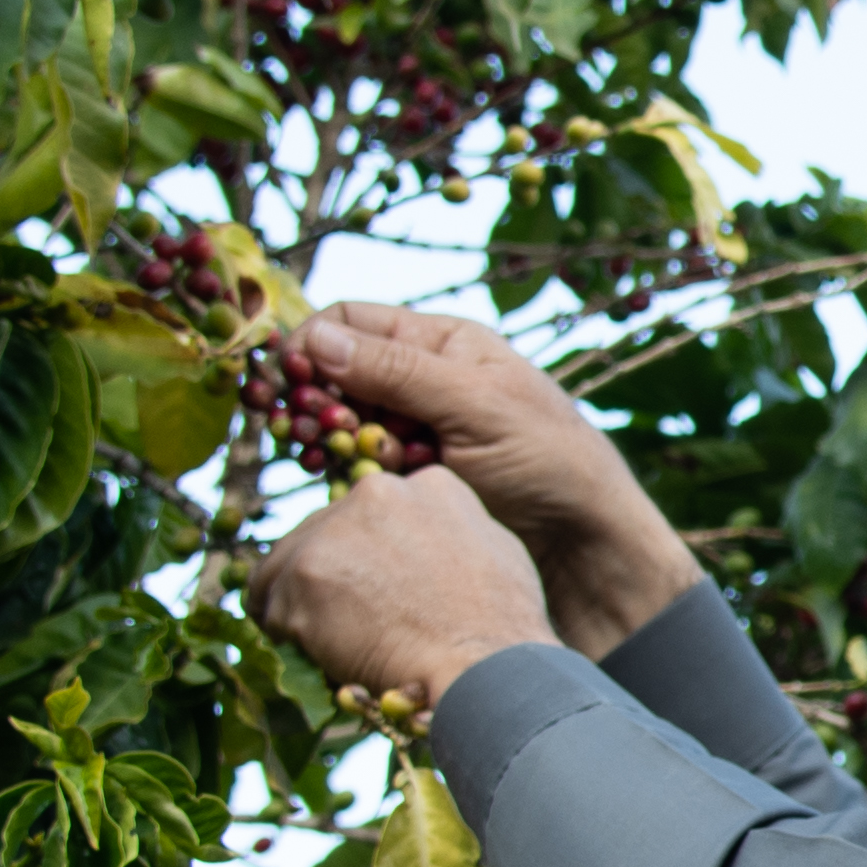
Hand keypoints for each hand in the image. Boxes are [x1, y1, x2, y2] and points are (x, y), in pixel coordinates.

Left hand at [255, 467, 559, 709]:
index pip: (373, 513)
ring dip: (303, 605)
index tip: (375, 589)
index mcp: (425, 485)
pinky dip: (286, 633)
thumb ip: (451, 532)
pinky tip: (318, 654)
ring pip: (290, 566)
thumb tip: (427, 543)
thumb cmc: (500, 629)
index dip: (369, 555)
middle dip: (330, 576)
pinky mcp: (305, 571)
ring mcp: (336, 528)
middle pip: (324, 532)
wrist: (482, 671)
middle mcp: (376, 491)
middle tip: (349, 624)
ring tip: (332, 644)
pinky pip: (271, 604)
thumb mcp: (494, 552)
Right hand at [283, 304, 702, 653]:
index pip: (349, 321)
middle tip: (291, 427)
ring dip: (322, 436)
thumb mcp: (474, 405)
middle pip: (334, 371)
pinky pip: (354, 466)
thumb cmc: (548, 460)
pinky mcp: (409, 480)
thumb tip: (316, 340)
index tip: (282, 379)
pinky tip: (338, 482)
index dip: (308, 343)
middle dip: (307, 395)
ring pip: (337, 422)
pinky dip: (339, 470)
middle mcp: (420, 380)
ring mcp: (413, 432)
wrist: (584, 545)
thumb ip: (397, 372)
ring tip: (319, 457)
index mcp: (441, 343)